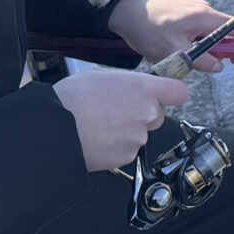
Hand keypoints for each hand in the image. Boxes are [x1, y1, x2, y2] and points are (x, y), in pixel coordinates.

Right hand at [52, 66, 190, 171]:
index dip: (171, 94)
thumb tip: (133, 92)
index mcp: (143, 88)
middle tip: (116, 112)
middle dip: (142, 115)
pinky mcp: (128, 156)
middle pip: (157, 115)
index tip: (165, 95)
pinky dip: (116, 147)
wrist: (54, 129)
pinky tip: (98, 140)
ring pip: (140, 134)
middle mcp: (147, 113)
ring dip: (127, 132)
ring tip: (101, 126)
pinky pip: (127, 150)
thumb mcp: (102, 77)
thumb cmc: (73, 98)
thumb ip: (127, 85)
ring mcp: (138, 137)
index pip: (178, 92)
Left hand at [109, 0, 233, 73]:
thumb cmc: (148, 30)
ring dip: (201, 49)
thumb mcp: (175, 52)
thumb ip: (201, 61)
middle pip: (225, 33)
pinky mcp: (186, 13)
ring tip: (178, 55)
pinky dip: (192, 43)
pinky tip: (173, 47)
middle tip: (198, 64)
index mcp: (205, 16)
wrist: (125, 12)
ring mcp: (195, 10)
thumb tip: (219, 66)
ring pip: (210, 34)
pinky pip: (199, 31)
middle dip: (216, 52)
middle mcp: (204, 10)